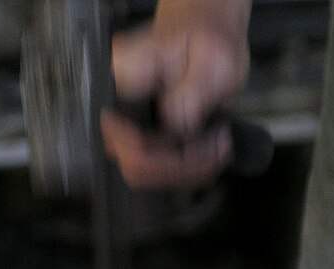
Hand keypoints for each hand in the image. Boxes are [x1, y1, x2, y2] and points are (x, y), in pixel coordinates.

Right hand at [102, 0, 250, 188]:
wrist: (206, 31)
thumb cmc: (208, 36)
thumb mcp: (211, 59)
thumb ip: (191, 94)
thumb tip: (175, 127)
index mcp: (122, 77)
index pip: (120, 137)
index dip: (158, 155)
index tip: (191, 144)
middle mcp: (117, 103)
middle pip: (132, 163)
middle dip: (178, 166)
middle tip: (213, 148)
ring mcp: (127, 122)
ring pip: (144, 172)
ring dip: (186, 170)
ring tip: (215, 147)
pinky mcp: (142, 134)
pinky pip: (156, 168)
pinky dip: (187, 168)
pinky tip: (208, 151)